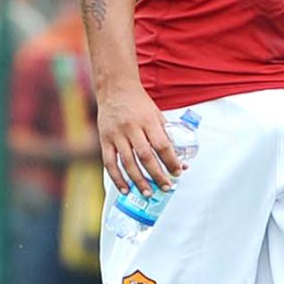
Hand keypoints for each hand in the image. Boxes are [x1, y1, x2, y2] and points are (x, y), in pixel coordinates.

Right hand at [95, 80, 179, 197]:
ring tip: (148, 193)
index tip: (178, 172)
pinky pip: (110, 163)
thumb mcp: (156, 114)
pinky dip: (117, 178)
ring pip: (128, 162)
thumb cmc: (139, 104)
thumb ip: (165, 134)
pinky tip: (125, 189)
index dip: (171, 161)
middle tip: (166, 187)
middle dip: (157, 174)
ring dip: (138, 180)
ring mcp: (116, 134)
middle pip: (146, 156)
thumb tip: (177, 158)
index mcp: (148, 121)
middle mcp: (132, 128)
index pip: (162, 145)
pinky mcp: (104, 140)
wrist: (115, 89)